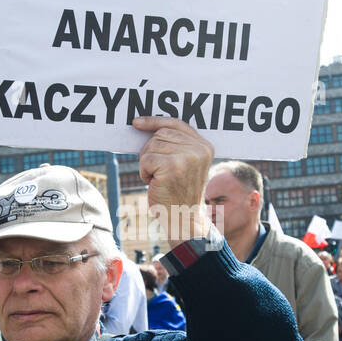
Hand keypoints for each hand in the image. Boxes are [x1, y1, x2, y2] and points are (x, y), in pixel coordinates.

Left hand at [131, 116, 213, 247]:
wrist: (183, 219)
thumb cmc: (178, 192)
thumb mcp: (184, 164)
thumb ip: (175, 144)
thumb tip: (143, 124)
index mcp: (204, 146)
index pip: (176, 123)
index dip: (154, 121)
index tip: (137, 123)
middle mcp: (199, 150)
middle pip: (160, 134)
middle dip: (151, 151)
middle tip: (159, 172)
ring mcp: (187, 157)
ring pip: (151, 146)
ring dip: (148, 163)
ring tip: (160, 179)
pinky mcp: (172, 167)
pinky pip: (146, 159)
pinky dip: (144, 172)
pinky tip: (155, 183)